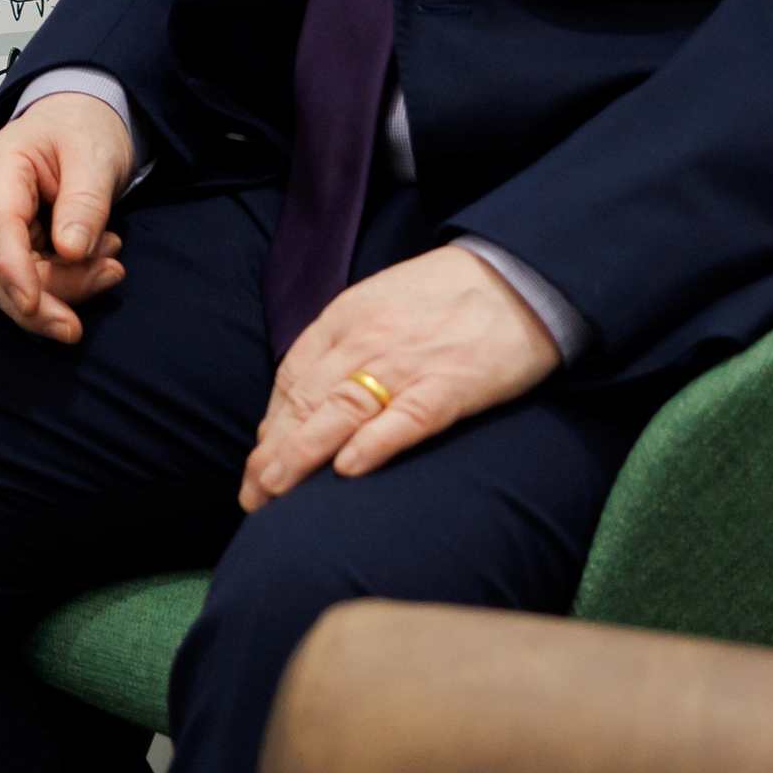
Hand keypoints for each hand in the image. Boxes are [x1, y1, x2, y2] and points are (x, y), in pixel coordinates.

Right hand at [0, 93, 138, 342]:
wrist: (77, 121)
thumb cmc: (82, 129)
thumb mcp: (95, 157)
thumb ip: (85, 203)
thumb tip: (71, 251)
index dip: (12, 270)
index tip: (35, 306)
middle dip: (42, 299)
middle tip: (99, 296)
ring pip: (10, 282)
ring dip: (64, 288)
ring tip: (111, 263)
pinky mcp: (7, 243)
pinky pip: (27, 278)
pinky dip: (65, 282)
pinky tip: (98, 261)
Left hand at [240, 245, 559, 510]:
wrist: (518, 276)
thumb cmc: (446, 295)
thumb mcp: (379, 303)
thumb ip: (344, 345)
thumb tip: (310, 397)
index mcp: (346, 319)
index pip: (292, 378)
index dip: (271, 425)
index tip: (257, 462)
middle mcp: (366, 340)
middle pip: (306, 400)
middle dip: (273, 452)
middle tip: (254, 496)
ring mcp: (407, 363)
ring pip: (340, 412)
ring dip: (301, 455)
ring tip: (276, 492)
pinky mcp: (449, 386)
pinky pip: (405, 419)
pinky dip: (373, 443)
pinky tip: (348, 470)